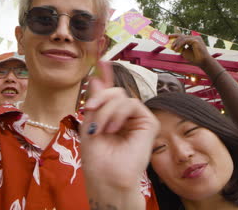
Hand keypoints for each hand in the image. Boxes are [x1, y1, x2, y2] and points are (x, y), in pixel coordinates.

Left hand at [80, 61, 158, 193]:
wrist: (107, 177)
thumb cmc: (97, 158)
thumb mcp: (89, 125)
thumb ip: (96, 102)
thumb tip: (96, 77)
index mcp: (111, 117)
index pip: (110, 93)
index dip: (107, 76)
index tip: (101, 60)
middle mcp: (125, 117)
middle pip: (115, 92)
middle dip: (100, 98)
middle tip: (90, 109)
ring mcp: (137, 119)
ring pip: (121, 97)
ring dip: (106, 111)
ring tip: (101, 129)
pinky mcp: (148, 123)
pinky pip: (132, 104)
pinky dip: (118, 113)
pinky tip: (114, 128)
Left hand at [170, 34, 211, 67]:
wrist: (202, 62)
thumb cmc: (194, 58)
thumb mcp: (184, 52)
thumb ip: (179, 48)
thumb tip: (172, 45)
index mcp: (192, 39)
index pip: (182, 36)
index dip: (175, 35)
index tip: (168, 36)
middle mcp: (195, 37)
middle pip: (182, 36)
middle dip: (174, 39)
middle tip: (169, 44)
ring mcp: (196, 38)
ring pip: (182, 38)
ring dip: (176, 43)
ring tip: (173, 48)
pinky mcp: (196, 40)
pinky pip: (185, 40)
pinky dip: (179, 44)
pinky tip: (176, 49)